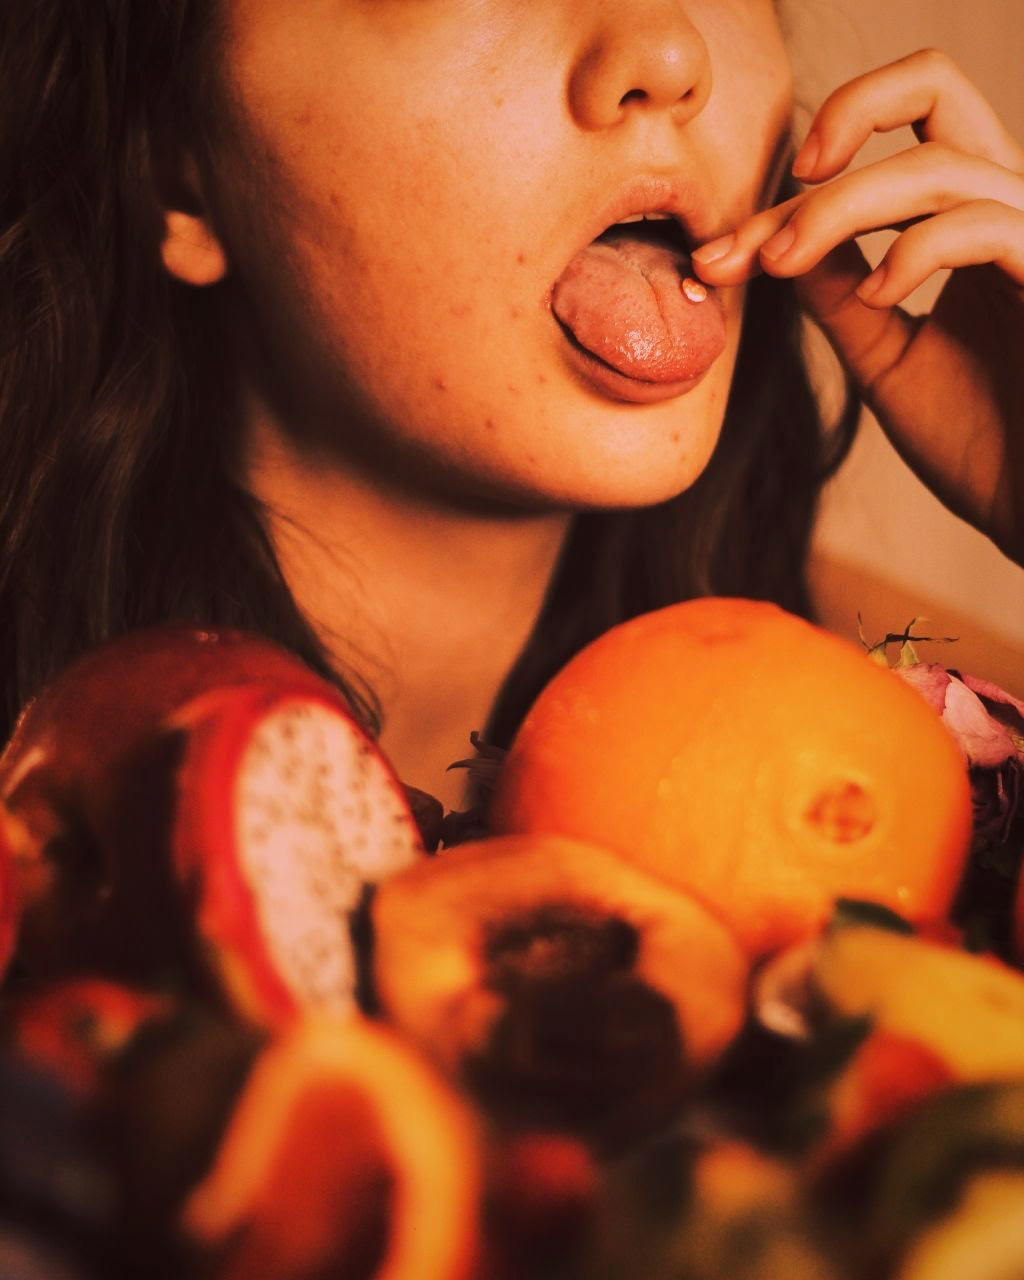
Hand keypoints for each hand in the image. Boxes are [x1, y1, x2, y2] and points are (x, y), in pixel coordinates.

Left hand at [692, 49, 1023, 566]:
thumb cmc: (983, 442)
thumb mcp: (887, 358)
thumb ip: (840, 296)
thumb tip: (779, 245)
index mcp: (970, 218)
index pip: (879, 152)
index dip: (787, 197)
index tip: (717, 258)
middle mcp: (1009, 207)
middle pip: (936, 84)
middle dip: (837, 123)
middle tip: (758, 228)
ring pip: (937, 164)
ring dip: (839, 211)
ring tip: (781, 265)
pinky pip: (986, 226)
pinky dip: (914, 252)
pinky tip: (874, 298)